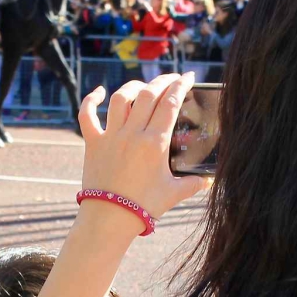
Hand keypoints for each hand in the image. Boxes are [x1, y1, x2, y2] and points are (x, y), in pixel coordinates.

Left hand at [78, 71, 208, 223]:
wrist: (109, 219)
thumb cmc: (143, 207)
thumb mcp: (173, 193)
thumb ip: (193, 183)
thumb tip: (208, 180)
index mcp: (155, 142)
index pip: (171, 104)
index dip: (181, 86)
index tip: (189, 77)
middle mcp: (133, 133)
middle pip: (148, 94)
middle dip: (162, 81)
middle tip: (171, 78)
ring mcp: (111, 136)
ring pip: (120, 98)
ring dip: (133, 87)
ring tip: (142, 86)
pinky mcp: (93, 143)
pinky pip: (87, 115)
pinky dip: (90, 100)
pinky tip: (98, 92)